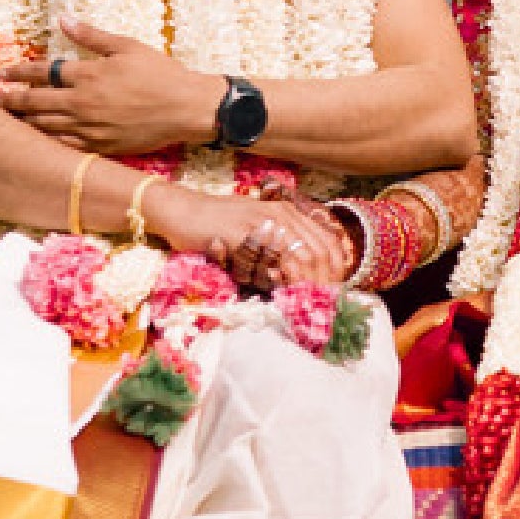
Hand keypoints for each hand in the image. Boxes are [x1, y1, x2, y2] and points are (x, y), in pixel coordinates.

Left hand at [0, 21, 222, 156]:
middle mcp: (82, 103)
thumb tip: (63, 18)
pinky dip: (46, 143)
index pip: (42, 72)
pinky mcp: (100, 147)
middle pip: (35, 102)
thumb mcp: (126, 46)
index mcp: (88, 75)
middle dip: (11, 100)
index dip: (18, 71)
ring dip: (23, 122)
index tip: (2, 72)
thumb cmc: (160, 73)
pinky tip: (35, 141)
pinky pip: (64, 147)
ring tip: (6, 120)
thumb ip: (91, 35)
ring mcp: (90, 128)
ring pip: (45, 126)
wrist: (186, 107)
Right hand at [150, 190, 350, 286]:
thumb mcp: (259, 229)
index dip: (335, 271)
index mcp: (289, 213)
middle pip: (317, 253)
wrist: (184, 212)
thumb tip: (308, 273)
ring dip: (300, 284)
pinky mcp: (240, 235)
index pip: (327, 242)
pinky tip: (273, 290)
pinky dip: (273, 281)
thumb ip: (283, 245)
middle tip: (319, 306)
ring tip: (299, 303)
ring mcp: (260, 223)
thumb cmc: (221, 224)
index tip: (334, 293)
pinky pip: (264, 262)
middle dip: (321, 283)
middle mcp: (280, 214)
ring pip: (295, 259)